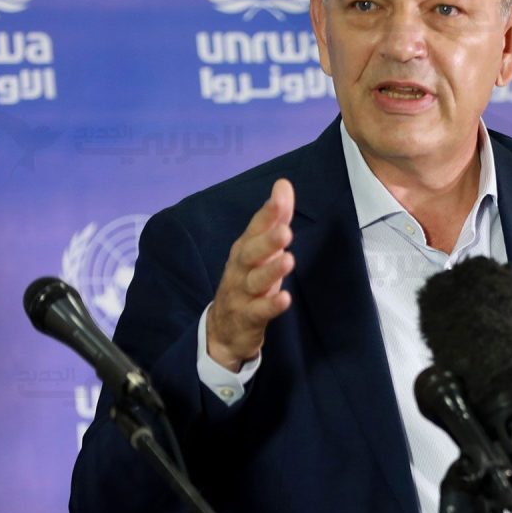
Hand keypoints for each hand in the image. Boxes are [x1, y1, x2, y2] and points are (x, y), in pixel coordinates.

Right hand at [206, 178, 294, 371]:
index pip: (255, 228)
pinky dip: (271, 305)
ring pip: (254, 282)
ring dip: (271, 271)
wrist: (223, 329)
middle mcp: (240, 269)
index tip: (280, 194)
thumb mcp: (261, 249)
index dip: (267, 213)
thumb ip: (275, 218)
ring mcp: (242, 294)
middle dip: (266, 241)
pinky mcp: (247, 319)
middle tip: (285, 231)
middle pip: (251, 253)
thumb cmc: (248, 280)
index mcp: (245, 250)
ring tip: (288, 260)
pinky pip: (258, 312)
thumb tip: (283, 184)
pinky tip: (285, 298)